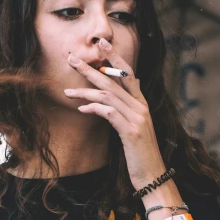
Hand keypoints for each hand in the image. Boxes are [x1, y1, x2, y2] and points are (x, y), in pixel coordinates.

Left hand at [65, 38, 165, 190]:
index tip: (100, 43)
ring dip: (85, 90)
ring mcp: (137, 118)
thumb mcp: (134, 130)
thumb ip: (127, 110)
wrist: (152, 176)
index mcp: (141, 104)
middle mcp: (141, 107)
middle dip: (91, 68)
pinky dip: (94, 107)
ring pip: (108, 94)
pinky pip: (109, 112)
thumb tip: (117, 94)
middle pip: (114, 79)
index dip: (114, 56)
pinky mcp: (131, 131)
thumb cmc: (140, 155)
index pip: (128, 73)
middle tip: (72, 58)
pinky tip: (81, 108)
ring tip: (67, 90)